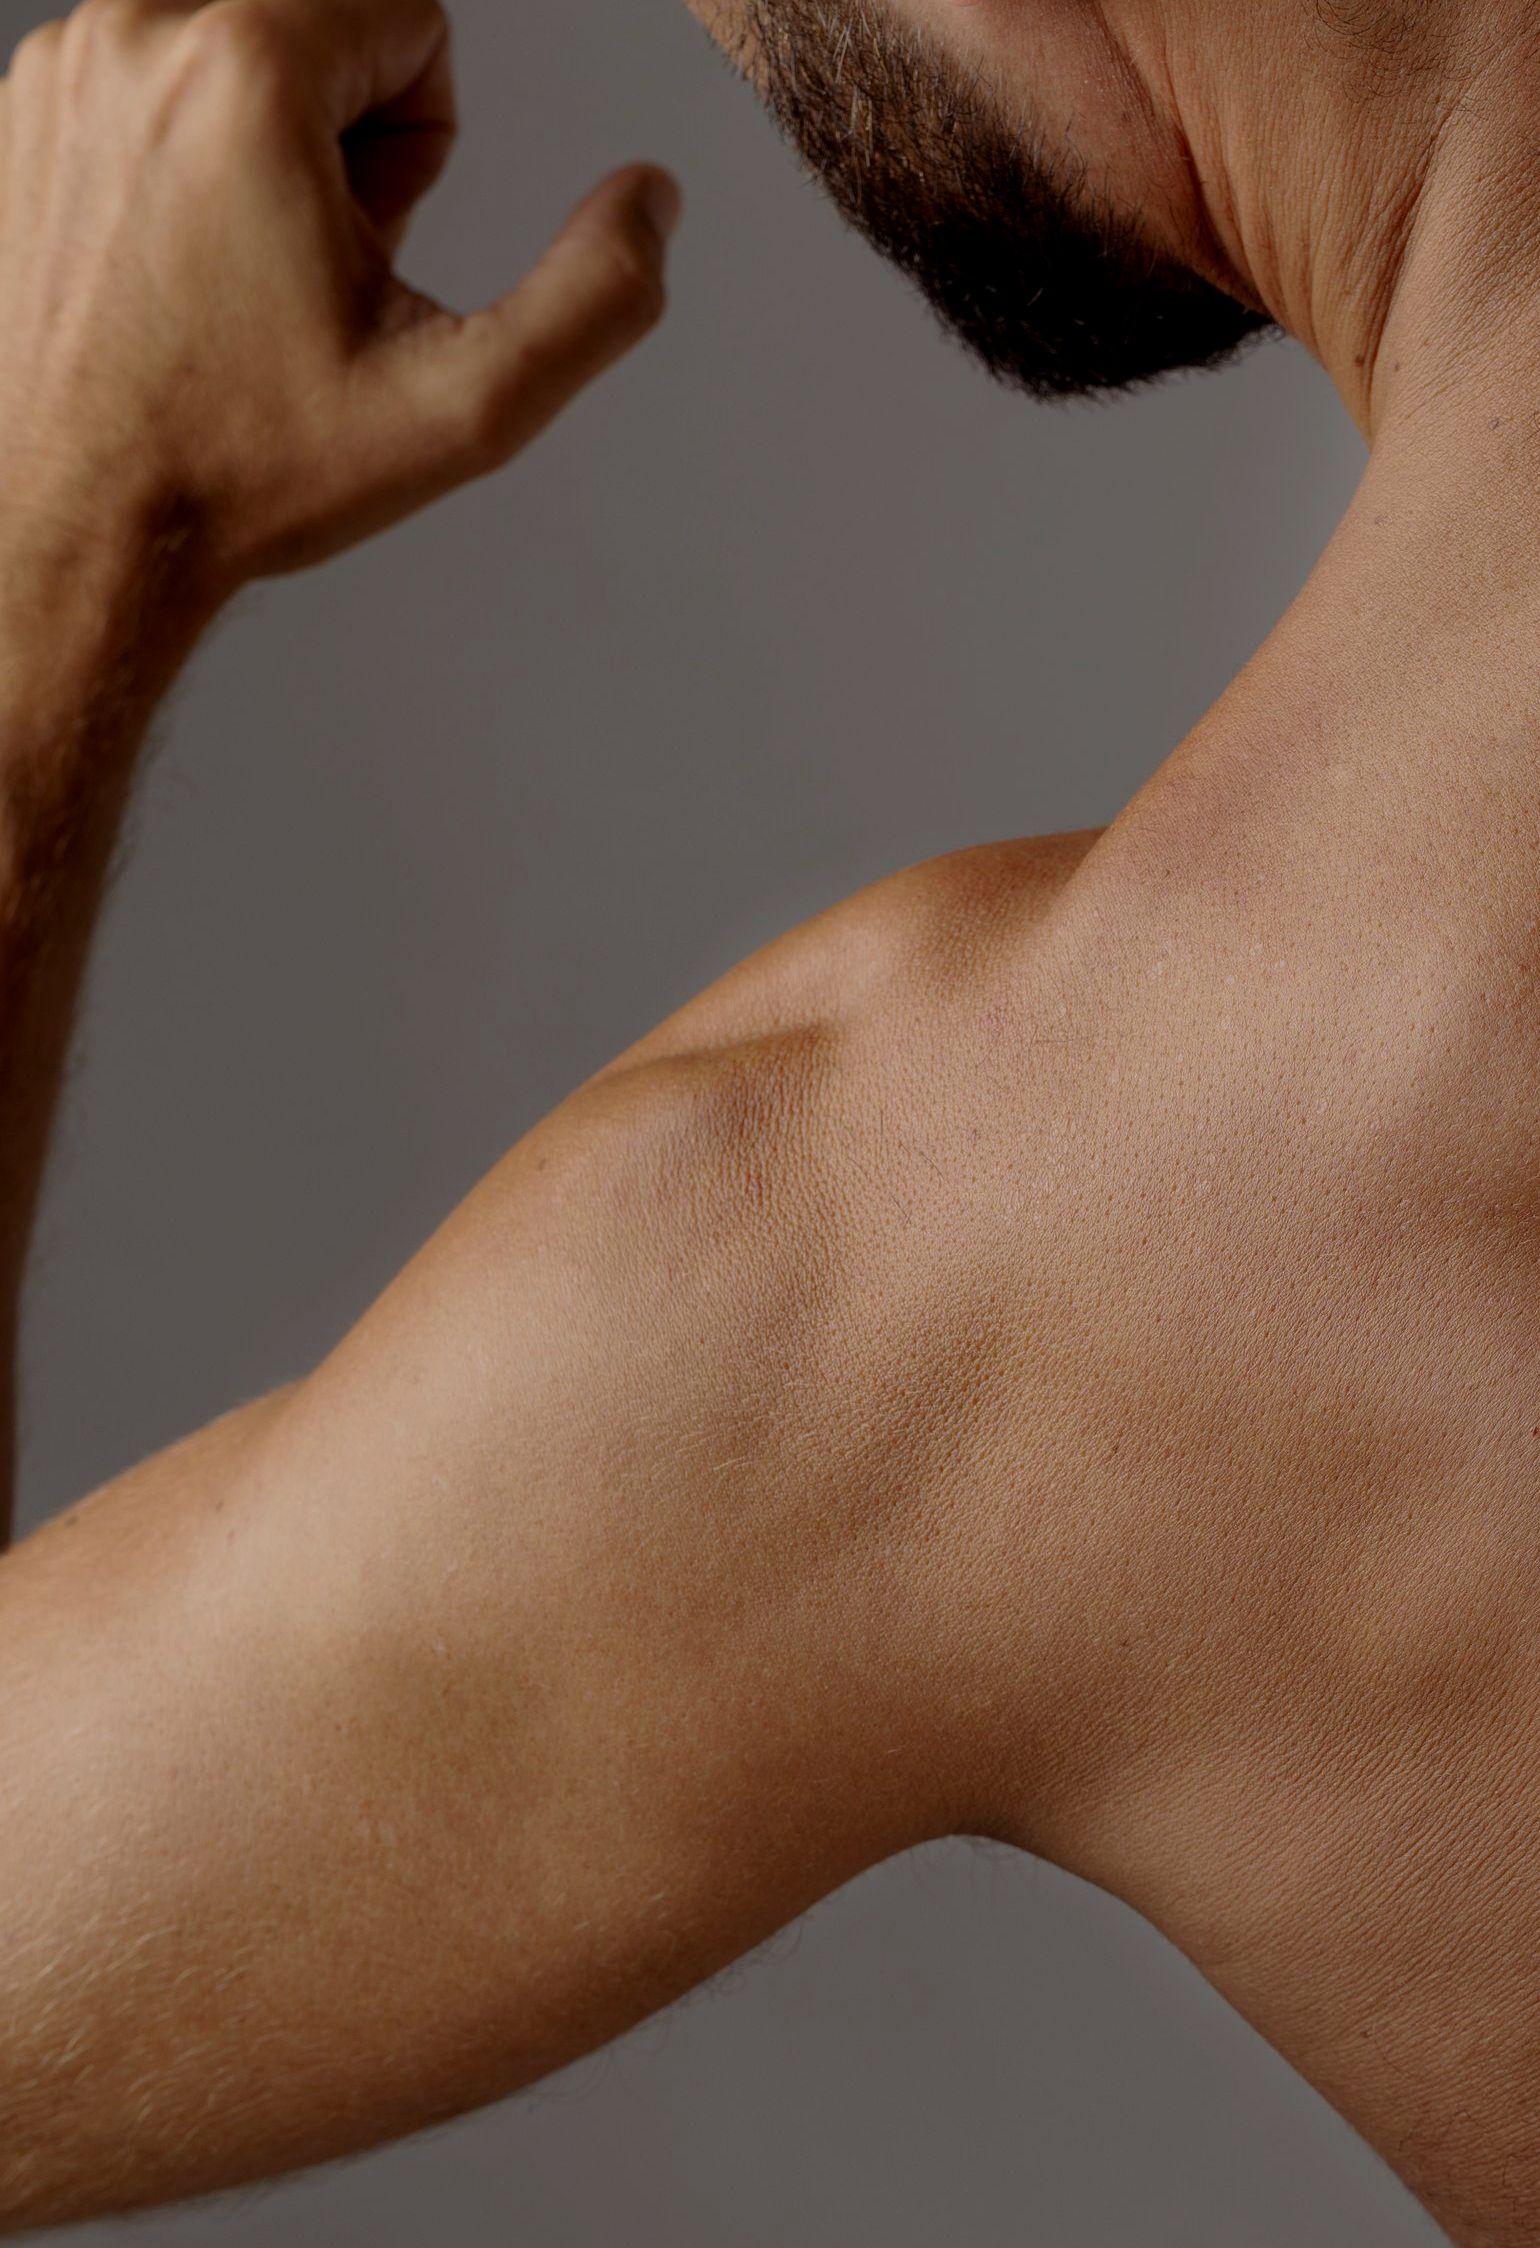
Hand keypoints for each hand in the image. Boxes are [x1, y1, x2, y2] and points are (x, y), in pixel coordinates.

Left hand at [0, 0, 679, 597]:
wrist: (75, 528)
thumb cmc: (243, 470)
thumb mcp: (463, 408)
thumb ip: (596, 298)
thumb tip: (653, 201)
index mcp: (247, 70)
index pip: (413, 16)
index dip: (419, 151)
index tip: (360, 252)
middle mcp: (136, 33)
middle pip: (321, 18)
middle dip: (340, 134)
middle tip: (300, 273)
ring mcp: (64, 67)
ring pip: (235, 41)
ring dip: (263, 144)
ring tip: (237, 276)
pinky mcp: (23, 106)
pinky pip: (155, 77)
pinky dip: (183, 154)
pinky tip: (178, 269)